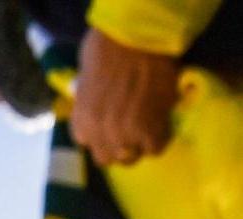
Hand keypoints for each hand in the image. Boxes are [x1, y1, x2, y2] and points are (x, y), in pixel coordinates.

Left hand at [72, 30, 180, 168]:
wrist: (135, 36)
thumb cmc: (106, 45)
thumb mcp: (84, 75)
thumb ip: (87, 97)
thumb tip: (92, 100)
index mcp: (81, 121)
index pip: (86, 142)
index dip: (99, 133)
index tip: (109, 123)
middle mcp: (99, 134)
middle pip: (107, 158)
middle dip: (117, 145)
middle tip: (130, 128)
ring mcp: (125, 136)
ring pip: (132, 157)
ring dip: (138, 144)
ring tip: (147, 124)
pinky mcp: (150, 131)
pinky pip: (155, 148)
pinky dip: (160, 137)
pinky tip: (161, 121)